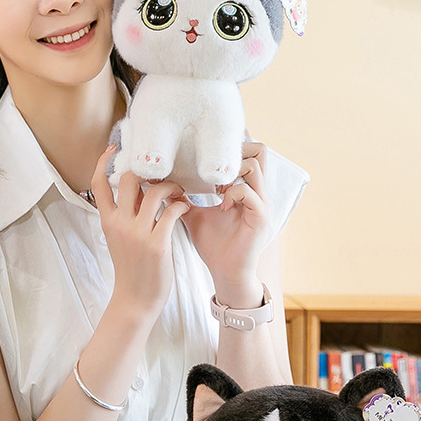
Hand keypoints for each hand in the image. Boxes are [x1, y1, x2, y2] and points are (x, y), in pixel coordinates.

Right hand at [90, 145, 189, 322]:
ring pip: (153, 191)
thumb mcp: (119, 239)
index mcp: (107, 221)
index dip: (103, 162)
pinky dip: (181, 205)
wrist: (135, 299)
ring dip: (171, 187)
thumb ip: (125, 215)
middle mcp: (119, 223)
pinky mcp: (157, 243)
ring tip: (179, 193)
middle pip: (127, 179)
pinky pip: (172, 212)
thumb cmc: (132, 268)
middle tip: (163, 176)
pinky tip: (184, 209)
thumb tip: (137, 191)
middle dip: (147, 172)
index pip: (98, 184)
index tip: (114, 149)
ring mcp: (137, 233)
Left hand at [181, 142, 269, 305]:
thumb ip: (182, 199)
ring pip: (255, 166)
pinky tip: (222, 206)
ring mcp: (261, 203)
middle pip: (259, 151)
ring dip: (232, 172)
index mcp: (243, 188)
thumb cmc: (213, 245)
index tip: (206, 160)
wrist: (224, 272)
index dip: (229, 148)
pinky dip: (233, 194)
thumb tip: (159, 186)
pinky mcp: (261, 217)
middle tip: (214, 169)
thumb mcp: (193, 216)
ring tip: (217, 188)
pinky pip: (249, 192)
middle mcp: (256, 191)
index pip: (247, 153)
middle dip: (235, 153)